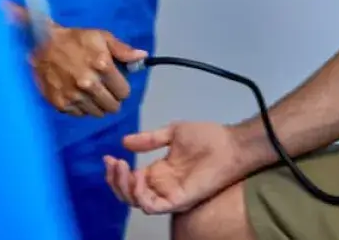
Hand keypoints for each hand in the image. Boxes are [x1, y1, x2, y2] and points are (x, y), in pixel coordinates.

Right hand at [29, 24, 145, 117]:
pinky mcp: (60, 104)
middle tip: (106, 90)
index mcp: (103, 66)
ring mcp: (74, 96)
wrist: (43, 45)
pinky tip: (79, 95)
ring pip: (97, 113)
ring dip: (98, 105)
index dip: (122, 88)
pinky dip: (82, 108)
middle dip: (113, 99)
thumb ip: (123, 50)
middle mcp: (89, 84)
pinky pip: (80, 114)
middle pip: (112, 106)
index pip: (124, 92)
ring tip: (92, 93)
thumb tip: (143, 57)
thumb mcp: (102, 37)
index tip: (116, 84)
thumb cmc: (77, 40)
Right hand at [105, 122, 244, 215]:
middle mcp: (161, 186)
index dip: (116, 172)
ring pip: (137, 202)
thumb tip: (125, 142)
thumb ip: (150, 139)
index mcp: (159, 172)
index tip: (108, 157)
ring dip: (124, 187)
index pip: (131, 180)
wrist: (230, 143)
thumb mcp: (173, 132)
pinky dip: (141, 195)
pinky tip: (138, 177)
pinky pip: (154, 206)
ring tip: (122, 167)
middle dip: (115, 181)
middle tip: (112, 163)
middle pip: (129, 194)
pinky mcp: (178, 200)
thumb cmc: (207, 137)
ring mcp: (169, 194)